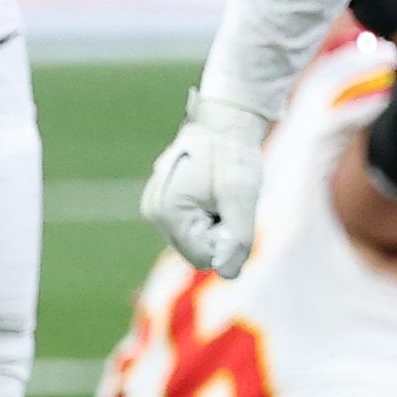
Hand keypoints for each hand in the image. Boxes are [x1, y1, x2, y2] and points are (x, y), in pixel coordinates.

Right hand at [143, 94, 274, 274]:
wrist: (223, 122)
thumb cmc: (232, 155)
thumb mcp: (242, 196)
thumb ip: (237, 239)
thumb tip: (228, 274)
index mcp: (167, 211)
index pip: (203, 257)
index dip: (227, 241)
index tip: (232, 210)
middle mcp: (154, 213)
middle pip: (197, 252)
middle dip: (219, 234)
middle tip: (228, 202)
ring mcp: (155, 208)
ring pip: (195, 241)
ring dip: (215, 225)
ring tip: (220, 196)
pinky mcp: (163, 205)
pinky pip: (191, 228)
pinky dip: (208, 217)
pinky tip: (212, 195)